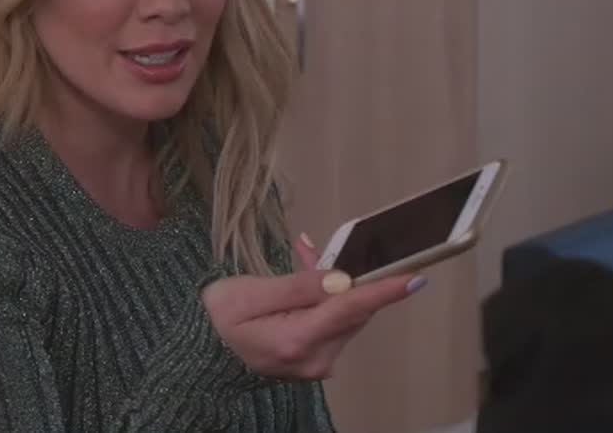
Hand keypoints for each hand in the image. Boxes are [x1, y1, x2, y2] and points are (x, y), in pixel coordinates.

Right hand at [202, 234, 425, 379]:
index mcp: (297, 341)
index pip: (350, 309)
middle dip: (342, 275)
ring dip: (332, 285)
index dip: (383, 290)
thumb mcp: (249, 294)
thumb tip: (342, 279)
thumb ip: (299, 286)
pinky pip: (333, 322)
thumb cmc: (216, 320)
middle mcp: (315, 358)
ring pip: (343, 314)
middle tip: (311, 249)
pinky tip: (304, 280)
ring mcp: (317, 363)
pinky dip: (324, 299)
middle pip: (350, 310)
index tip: (414, 278)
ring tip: (301, 259)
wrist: (197, 355)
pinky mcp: (315, 360)